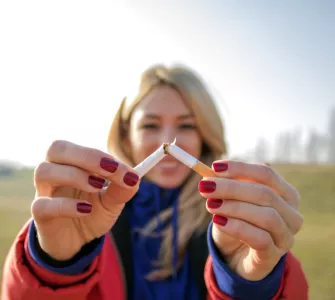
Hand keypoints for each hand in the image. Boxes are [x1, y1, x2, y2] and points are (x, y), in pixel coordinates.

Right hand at [31, 140, 139, 260]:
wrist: (76, 242)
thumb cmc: (91, 213)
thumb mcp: (112, 202)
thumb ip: (122, 189)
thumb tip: (134, 177)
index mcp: (71, 164)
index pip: (81, 149)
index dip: (102, 156)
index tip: (125, 170)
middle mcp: (54, 172)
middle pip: (56, 148)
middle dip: (87, 156)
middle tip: (111, 169)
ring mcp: (44, 192)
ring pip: (44, 171)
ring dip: (74, 175)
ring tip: (97, 187)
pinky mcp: (40, 215)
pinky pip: (42, 205)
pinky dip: (66, 205)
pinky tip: (86, 210)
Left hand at [199, 161, 301, 280]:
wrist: (235, 256)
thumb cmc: (236, 221)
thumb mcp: (231, 201)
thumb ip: (224, 186)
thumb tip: (208, 175)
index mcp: (286, 194)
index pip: (266, 174)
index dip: (240, 168)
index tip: (214, 167)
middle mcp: (292, 214)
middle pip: (264, 193)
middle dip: (231, 188)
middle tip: (205, 186)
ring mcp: (286, 237)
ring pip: (266, 216)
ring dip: (234, 207)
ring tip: (210, 205)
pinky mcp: (274, 256)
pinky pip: (259, 239)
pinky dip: (237, 227)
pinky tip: (219, 221)